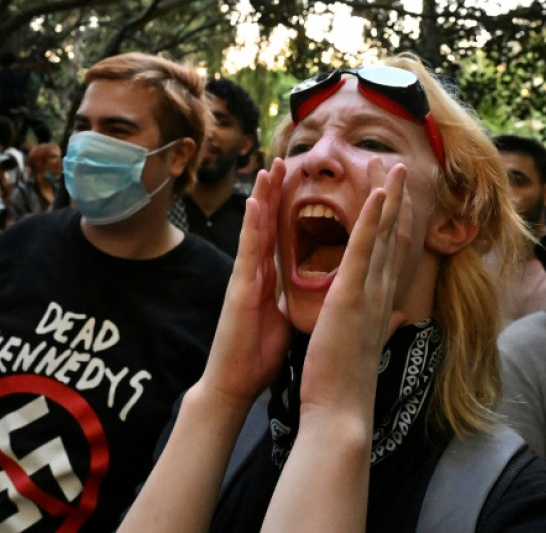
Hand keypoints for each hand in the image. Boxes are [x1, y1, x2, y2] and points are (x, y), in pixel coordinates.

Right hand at [196, 159, 290, 410]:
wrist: (233, 385)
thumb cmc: (257, 356)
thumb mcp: (284, 320)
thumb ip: (291, 300)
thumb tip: (312, 291)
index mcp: (269, 281)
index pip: (281, 236)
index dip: (288, 208)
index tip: (298, 182)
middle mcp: (256, 274)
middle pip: (268, 225)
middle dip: (276, 192)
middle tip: (286, 159)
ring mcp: (245, 279)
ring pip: (256, 230)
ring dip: (263, 197)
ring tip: (270, 167)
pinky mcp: (239, 290)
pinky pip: (248, 252)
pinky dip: (252, 226)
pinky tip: (256, 202)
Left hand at [300, 159, 410, 416]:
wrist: (341, 409)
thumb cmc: (344, 380)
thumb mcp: (364, 342)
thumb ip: (380, 323)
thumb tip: (396, 317)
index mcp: (378, 301)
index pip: (389, 252)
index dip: (393, 220)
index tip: (395, 193)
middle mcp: (381, 292)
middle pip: (392, 235)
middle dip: (396, 197)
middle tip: (400, 163)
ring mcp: (369, 292)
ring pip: (382, 235)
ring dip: (388, 196)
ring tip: (393, 163)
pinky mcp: (352, 296)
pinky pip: (363, 250)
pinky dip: (371, 220)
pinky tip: (377, 194)